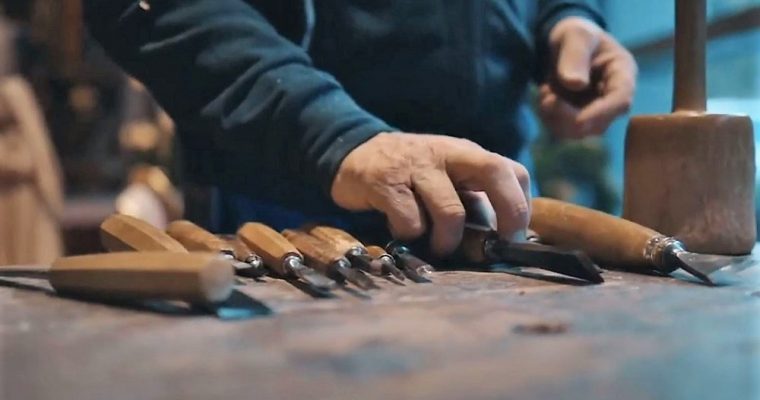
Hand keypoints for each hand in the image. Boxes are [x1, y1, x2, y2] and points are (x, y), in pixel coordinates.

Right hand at [331, 132, 530, 255]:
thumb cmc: (408, 174)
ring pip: (451, 211)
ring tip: (436, 247)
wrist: (352, 150)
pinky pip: (410, 221)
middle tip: (494, 247)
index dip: (521, 207)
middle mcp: (448, 153)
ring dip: (447, 241)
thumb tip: (497, 240)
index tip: (513, 238)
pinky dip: (410, 236)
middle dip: (508, 213)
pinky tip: (401, 230)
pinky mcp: (386, 182)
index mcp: (467, 153)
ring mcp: (417, 166)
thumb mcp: (445, 176)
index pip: (512, 171)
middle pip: (494, 173)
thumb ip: (470, 200)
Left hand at [539, 17, 636, 138]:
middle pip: (598, 123)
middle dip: (568, 117)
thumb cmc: (575, 35)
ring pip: (578, 131)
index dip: (601, 114)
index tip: (578, 120)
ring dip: (555, 118)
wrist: (563, 44)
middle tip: (546, 98)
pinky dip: (549, 118)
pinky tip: (545, 97)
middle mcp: (613, 97)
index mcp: (622, 73)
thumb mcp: (575, 35)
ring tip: (545, 91)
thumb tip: (576, 84)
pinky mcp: (579, 118)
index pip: (621, 101)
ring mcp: (596, 111)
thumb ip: (575, 55)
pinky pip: (563, 129)